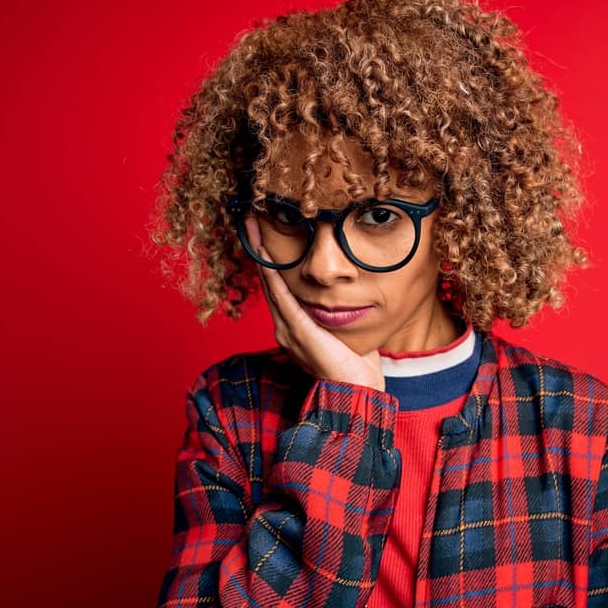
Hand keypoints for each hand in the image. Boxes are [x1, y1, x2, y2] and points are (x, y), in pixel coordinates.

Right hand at [245, 215, 385, 391]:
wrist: (357, 388)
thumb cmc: (354, 360)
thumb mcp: (341, 327)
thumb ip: (335, 310)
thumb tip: (344, 288)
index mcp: (292, 325)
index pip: (276, 285)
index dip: (268, 258)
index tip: (263, 231)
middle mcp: (283, 327)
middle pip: (267, 280)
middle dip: (258, 248)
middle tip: (251, 219)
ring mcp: (287, 331)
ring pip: (270, 285)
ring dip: (260, 255)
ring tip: (253, 228)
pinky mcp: (297, 333)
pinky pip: (281, 299)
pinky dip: (272, 276)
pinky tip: (266, 257)